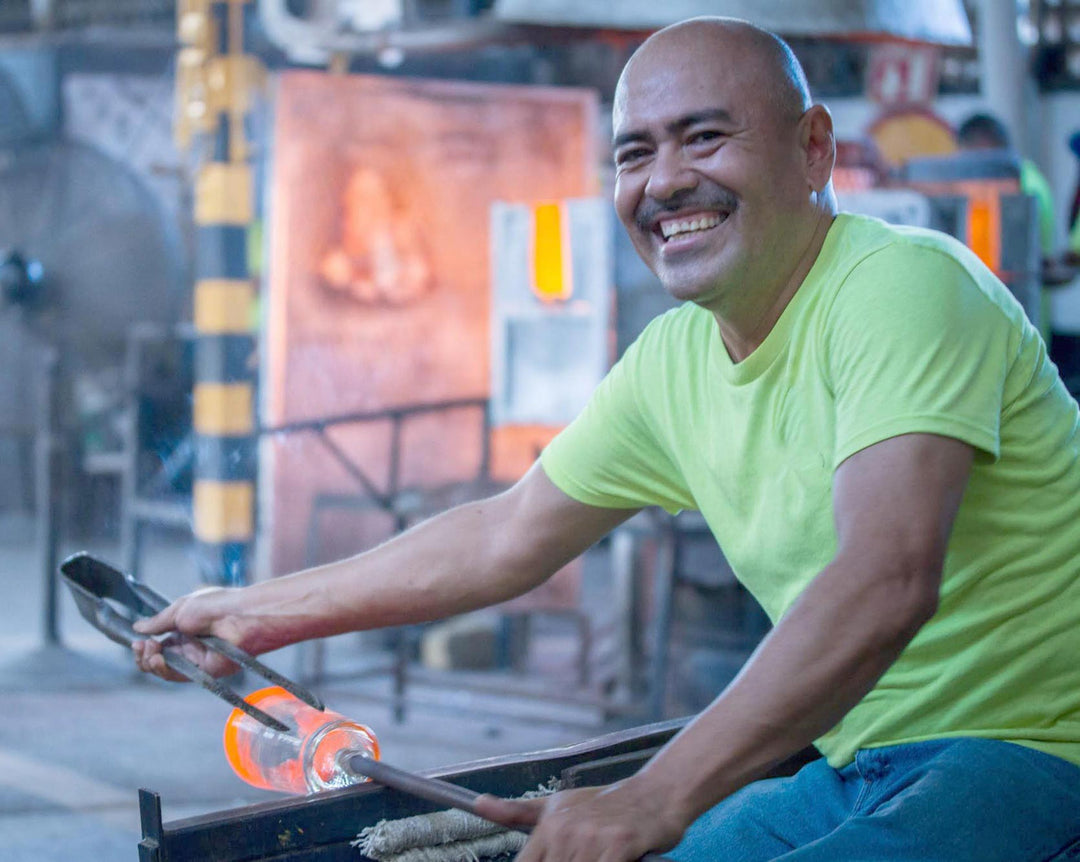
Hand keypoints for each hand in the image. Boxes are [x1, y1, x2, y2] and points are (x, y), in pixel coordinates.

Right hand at [131, 587, 248, 681]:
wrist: (240, 615)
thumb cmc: (216, 605)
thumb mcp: (181, 609)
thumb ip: (159, 622)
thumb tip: (138, 627)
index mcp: (185, 628)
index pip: (159, 643)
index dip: (145, 644)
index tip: (137, 640)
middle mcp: (189, 645)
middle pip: (158, 659)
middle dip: (143, 655)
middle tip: (141, 646)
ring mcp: (196, 659)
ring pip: (165, 670)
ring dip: (150, 663)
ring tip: (149, 651)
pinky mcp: (204, 671)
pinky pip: (178, 676)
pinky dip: (163, 670)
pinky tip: (157, 658)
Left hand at [473, 777, 683, 861]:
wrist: (656, 794)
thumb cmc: (607, 803)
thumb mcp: (559, 804)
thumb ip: (517, 811)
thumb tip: (479, 804)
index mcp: (549, 825)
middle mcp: (566, 831)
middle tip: (583, 859)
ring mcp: (593, 839)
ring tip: (595, 859)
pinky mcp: (620, 845)